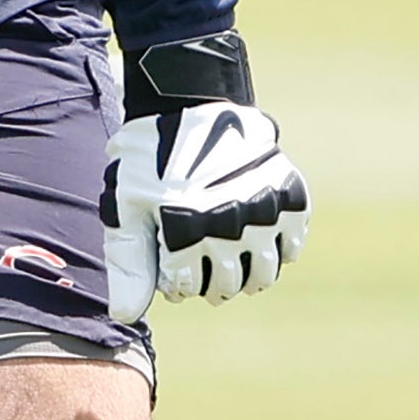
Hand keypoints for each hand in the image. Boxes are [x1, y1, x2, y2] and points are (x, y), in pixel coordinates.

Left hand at [102, 100, 311, 323]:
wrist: (190, 103)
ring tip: (230, 264)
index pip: (186, 287)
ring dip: (246, 277)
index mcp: (186, 228)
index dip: (175, 284)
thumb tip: (126, 316)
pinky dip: (279, 251)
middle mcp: (229, 223)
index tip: (170, 268)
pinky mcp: (289, 194)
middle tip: (201, 273)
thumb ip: (128, 263)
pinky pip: (292, 244)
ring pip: (263, 273)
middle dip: (208, 285)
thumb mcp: (127, 206)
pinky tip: (258, 241)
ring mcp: (264, 209)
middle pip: (226, 285)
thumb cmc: (149, 157)